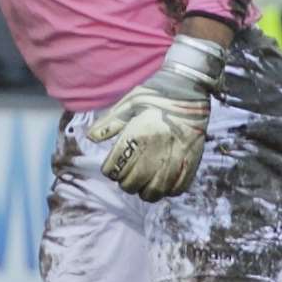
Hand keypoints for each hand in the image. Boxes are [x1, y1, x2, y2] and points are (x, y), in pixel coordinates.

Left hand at [87, 35, 226, 201]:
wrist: (190, 88)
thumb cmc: (156, 94)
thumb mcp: (129, 104)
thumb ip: (109, 123)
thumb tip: (90, 137)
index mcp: (137, 136)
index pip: (114, 169)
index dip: (110, 169)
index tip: (114, 164)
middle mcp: (155, 151)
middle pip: (130, 184)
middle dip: (125, 181)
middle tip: (127, 173)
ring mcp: (175, 159)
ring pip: (153, 193)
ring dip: (144, 190)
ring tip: (144, 181)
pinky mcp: (191, 163)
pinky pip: (176, 190)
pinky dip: (166, 190)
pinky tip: (162, 180)